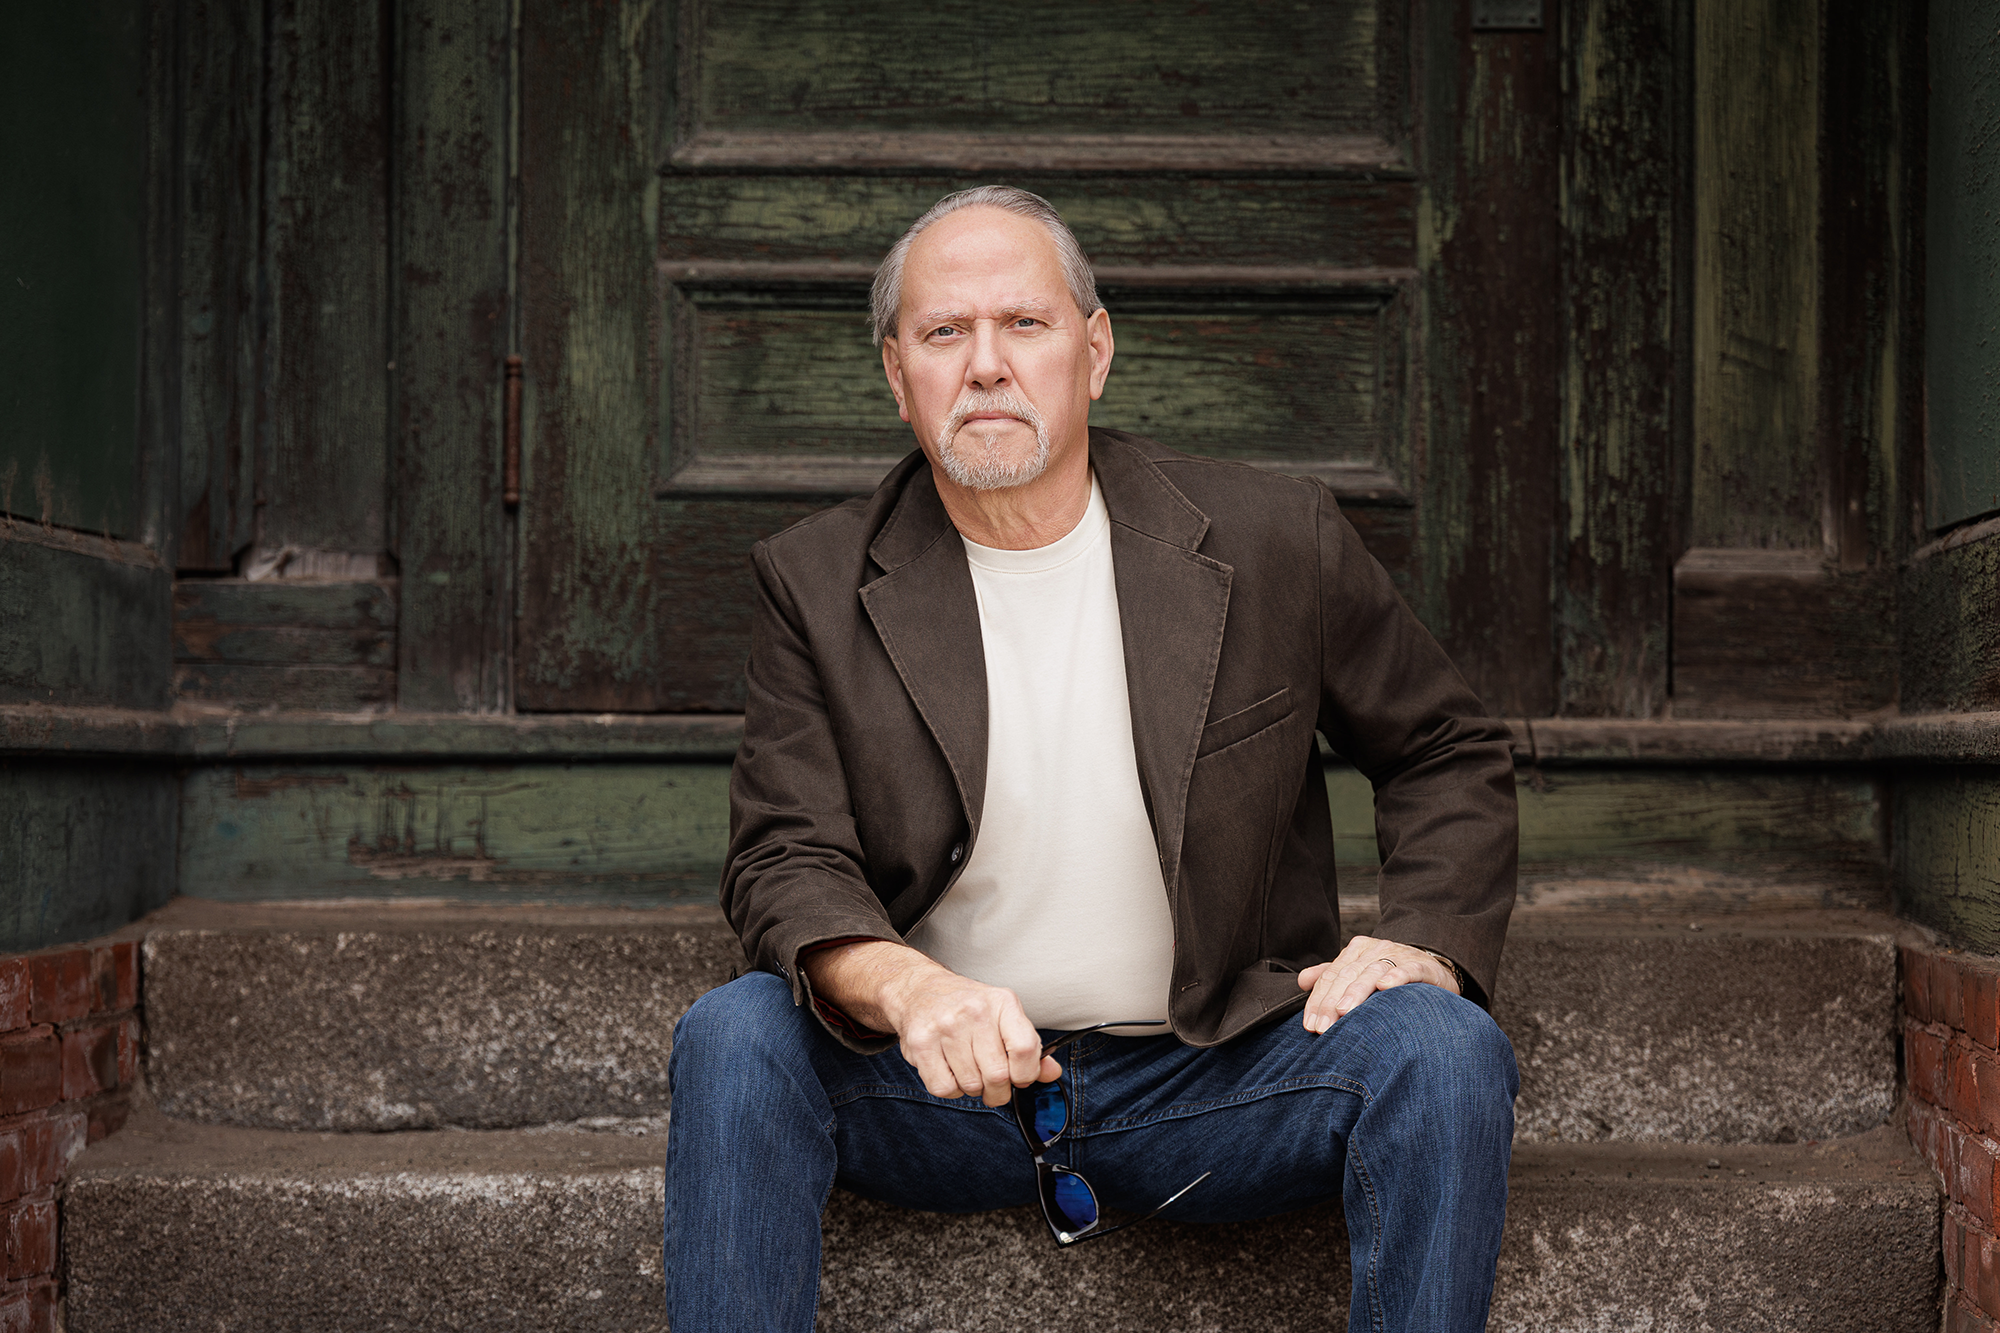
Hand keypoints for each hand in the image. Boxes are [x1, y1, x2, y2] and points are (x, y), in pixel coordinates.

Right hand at [804, 941, 1060, 1105]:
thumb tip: (1051, 1072)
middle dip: (998, 1090)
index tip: (1020, 1077)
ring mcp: (945, 1026)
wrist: (920, 990)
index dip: (1026, 1074)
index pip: (1025, 1049)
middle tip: (993, 1084)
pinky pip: (944, 1088)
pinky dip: (951, 1090)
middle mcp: (974, 1011)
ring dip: (973, 1088)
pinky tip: (950, 1071)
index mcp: (1003, 1002)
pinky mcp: (920, 1043)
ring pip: (970, 1085)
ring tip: (969, 1070)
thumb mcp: (1005, 1016)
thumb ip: (1030, 1047)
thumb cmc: (968, 1007)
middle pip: (997, 1075)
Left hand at [1297, 935, 1459, 1033]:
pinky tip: (1384, 988)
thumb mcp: (1359, 971)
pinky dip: (1395, 977)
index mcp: (1356, 951)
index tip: (1310, 1026)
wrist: (1433, 966)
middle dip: (1332, 1002)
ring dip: (1356, 992)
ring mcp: (1398, 955)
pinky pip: (1406, 970)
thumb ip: (1330, 975)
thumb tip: (1301, 981)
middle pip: (1347, 975)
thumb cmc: (1391, 973)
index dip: (1318, 1000)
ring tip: (1343, 1011)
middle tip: (1322, 1027)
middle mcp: (1374, 949)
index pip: (1331, 976)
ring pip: (1372, 972)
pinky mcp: (1420, 965)